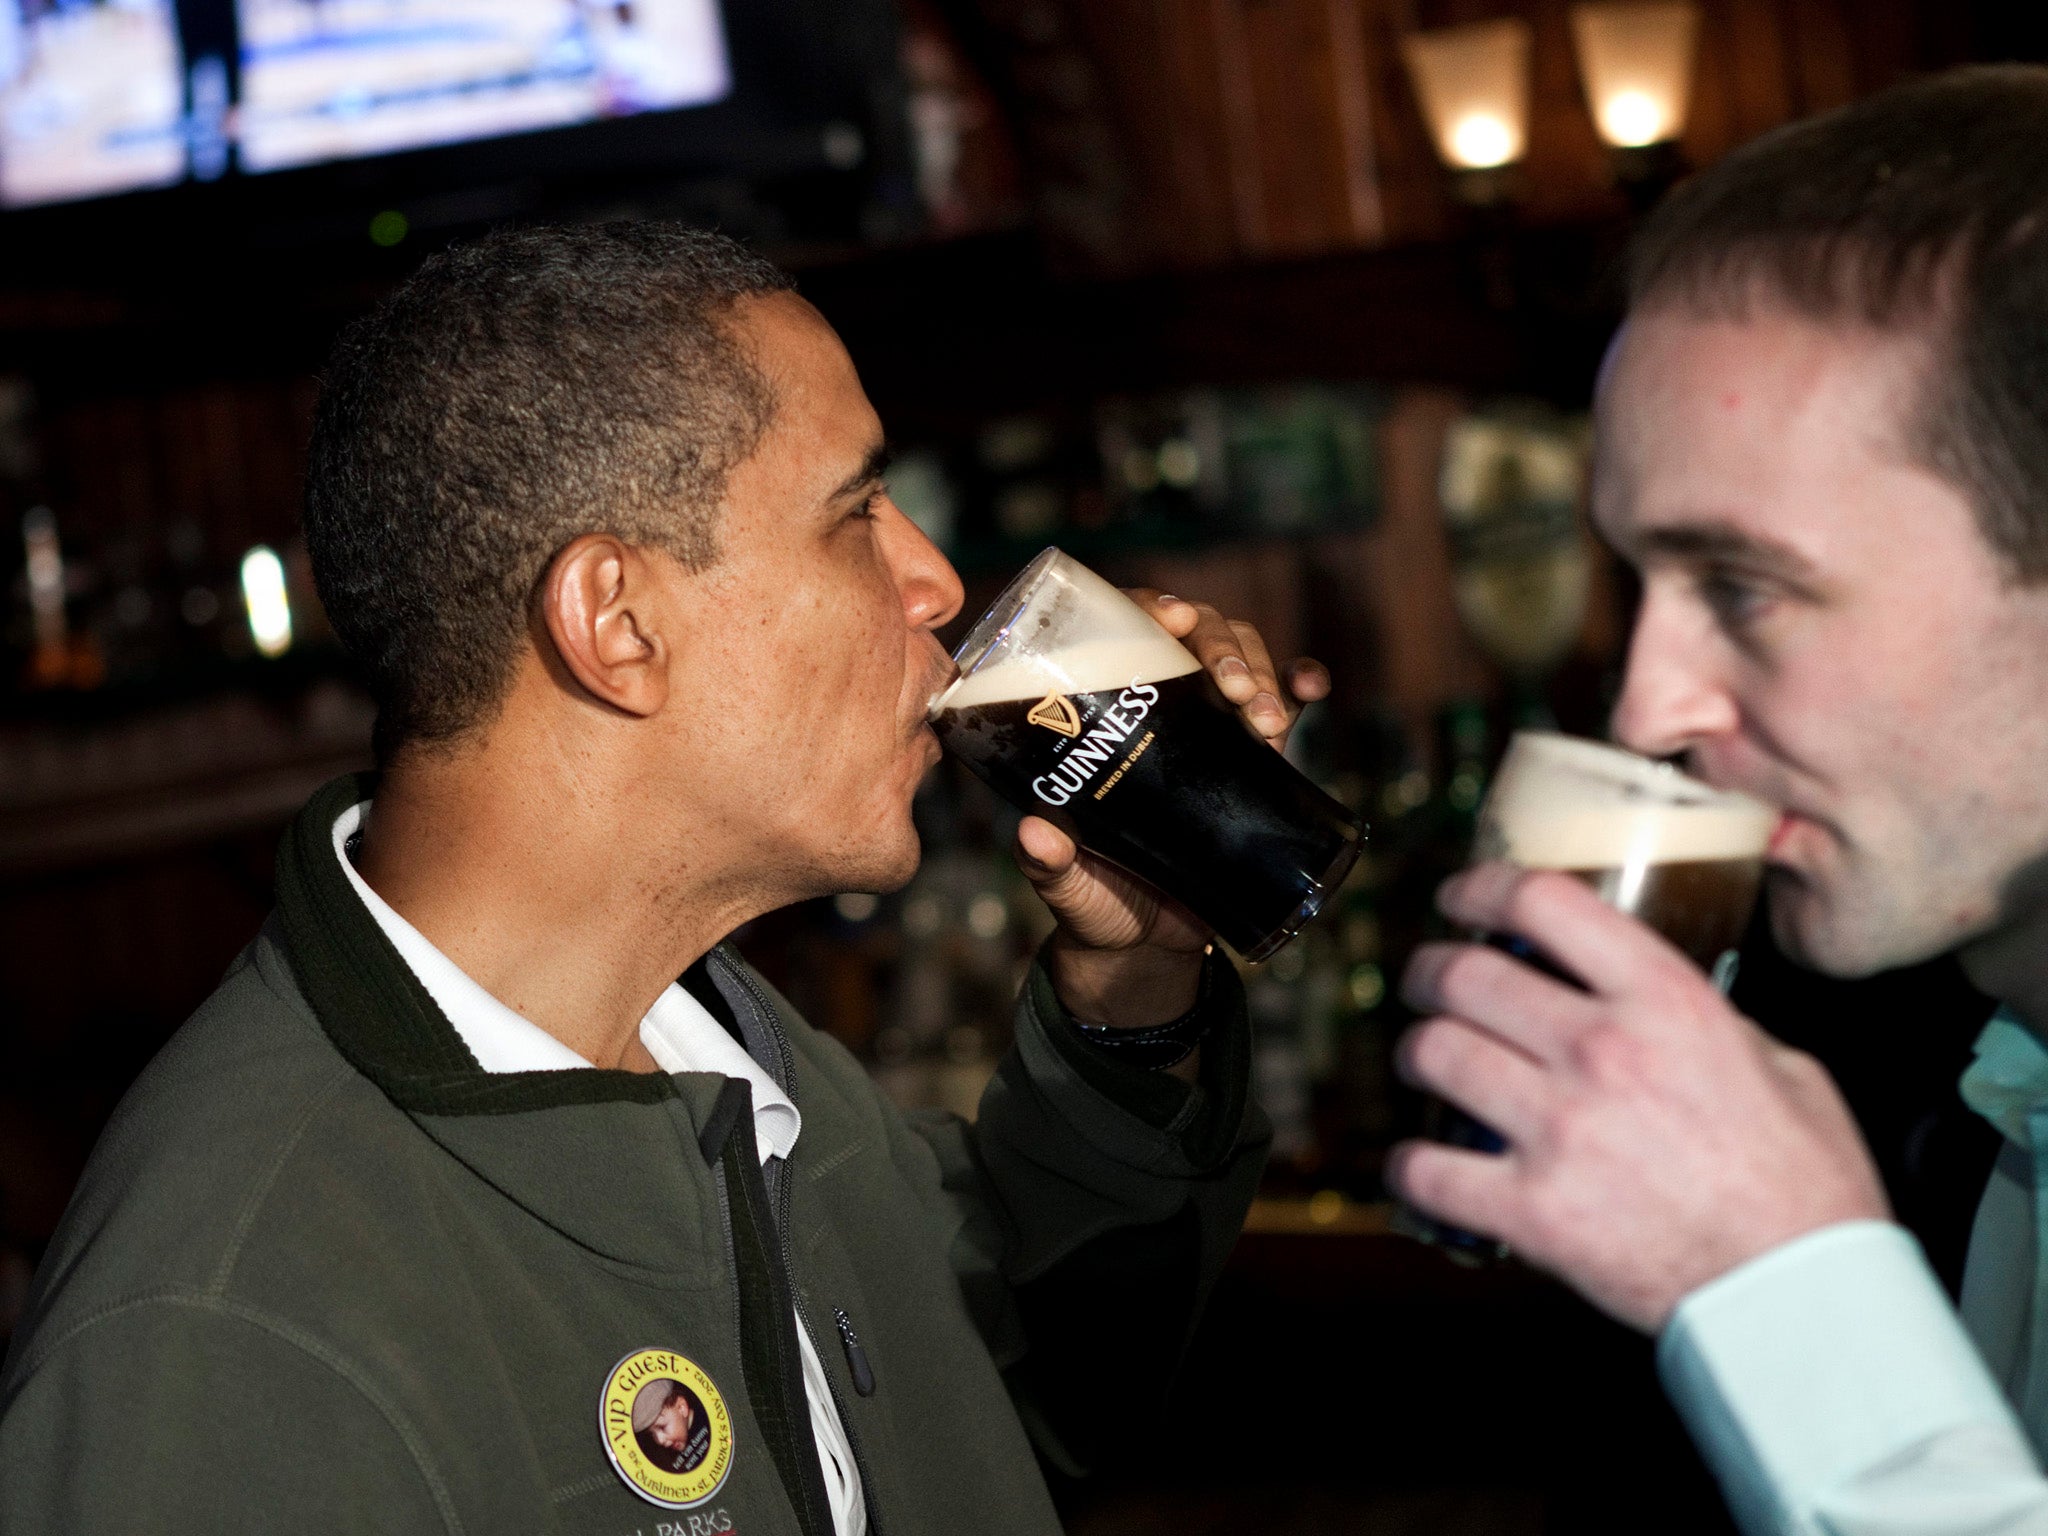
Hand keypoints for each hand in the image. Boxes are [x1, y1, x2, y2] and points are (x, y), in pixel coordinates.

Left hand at [1021, 592, 1329, 1054]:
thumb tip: (1033, 833)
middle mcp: (1155, 704)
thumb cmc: (1095, 901)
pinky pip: (1282, 704)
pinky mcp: (1248, 756)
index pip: (1120, 631)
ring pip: (1242, 659)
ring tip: (1268, 720)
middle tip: (1234, 689)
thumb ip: (1049, 863)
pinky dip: (1300, 684)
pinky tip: (1311, 688)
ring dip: (1263, 673)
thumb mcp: (1065, 883)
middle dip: (1223, 648)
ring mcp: (1206, 725)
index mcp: (1099, 714)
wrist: (1149, 944)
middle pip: (1194, 637)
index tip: (1171, 618)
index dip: (1147, 607)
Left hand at [1387, 862, 1889, 1331]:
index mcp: (1665, 1002)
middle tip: (1427, 980)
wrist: (1801, 1295)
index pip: (1542, 902)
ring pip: (1432, 1053)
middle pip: (1464, 975)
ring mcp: (1559, 1130)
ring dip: (1416, 1053)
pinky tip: (1418, 1161)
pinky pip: (1425, 1168)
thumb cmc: (1804, 1186)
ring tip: (1424, 1060)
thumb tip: (1644, 999)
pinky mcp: (1531, 1209)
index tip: (1462, 898)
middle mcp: (1602, 1051)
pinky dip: (1408, 1164)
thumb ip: (1702, 1017)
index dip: (1483, 888)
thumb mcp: (1778, 1062)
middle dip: (1429, 971)